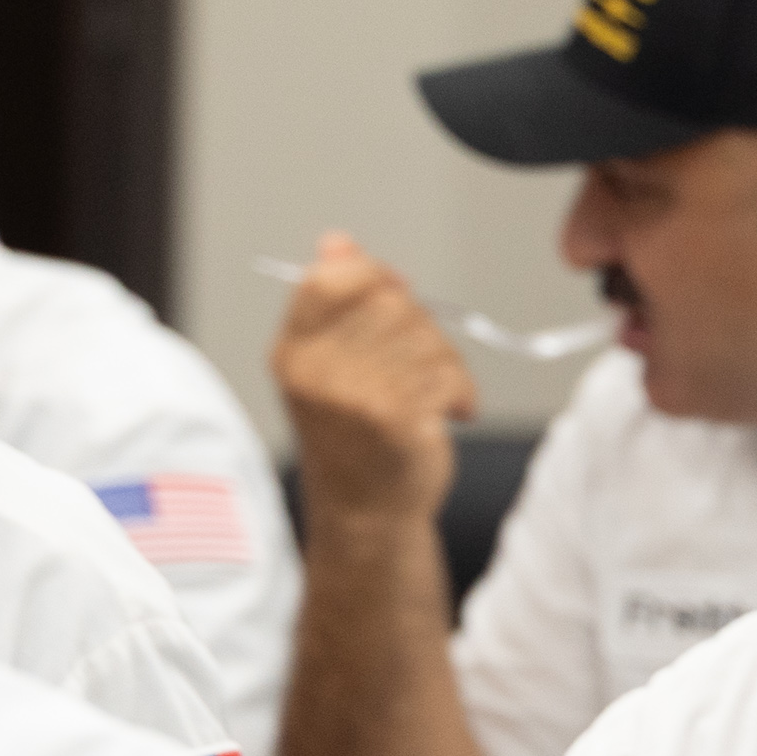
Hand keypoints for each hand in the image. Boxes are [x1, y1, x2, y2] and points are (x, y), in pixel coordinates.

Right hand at [270, 234, 474, 523]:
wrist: (366, 514)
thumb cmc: (354, 438)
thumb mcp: (328, 366)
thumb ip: (334, 303)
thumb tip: (337, 241)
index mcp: (294, 353)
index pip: (330, 278)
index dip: (375, 275)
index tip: (397, 294)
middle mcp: (316, 373)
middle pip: (390, 303)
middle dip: (420, 325)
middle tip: (424, 360)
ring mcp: (354, 398)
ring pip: (424, 337)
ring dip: (445, 362)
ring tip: (437, 392)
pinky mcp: (394, 421)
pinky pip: (447, 374)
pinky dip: (462, 391)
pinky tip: (452, 413)